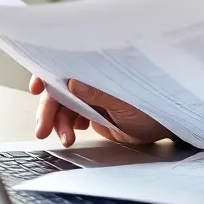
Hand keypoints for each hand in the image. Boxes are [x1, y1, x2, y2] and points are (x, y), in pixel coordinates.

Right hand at [29, 76, 167, 146]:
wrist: (167, 124)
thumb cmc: (154, 105)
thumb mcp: (126, 102)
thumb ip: (99, 94)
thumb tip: (73, 83)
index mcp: (98, 69)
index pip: (67, 64)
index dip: (48, 73)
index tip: (37, 87)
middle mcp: (91, 79)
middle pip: (59, 89)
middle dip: (48, 108)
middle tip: (42, 128)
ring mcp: (91, 96)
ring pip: (62, 106)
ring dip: (57, 122)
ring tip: (67, 138)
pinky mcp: (92, 112)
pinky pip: (70, 118)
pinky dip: (65, 126)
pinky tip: (71, 134)